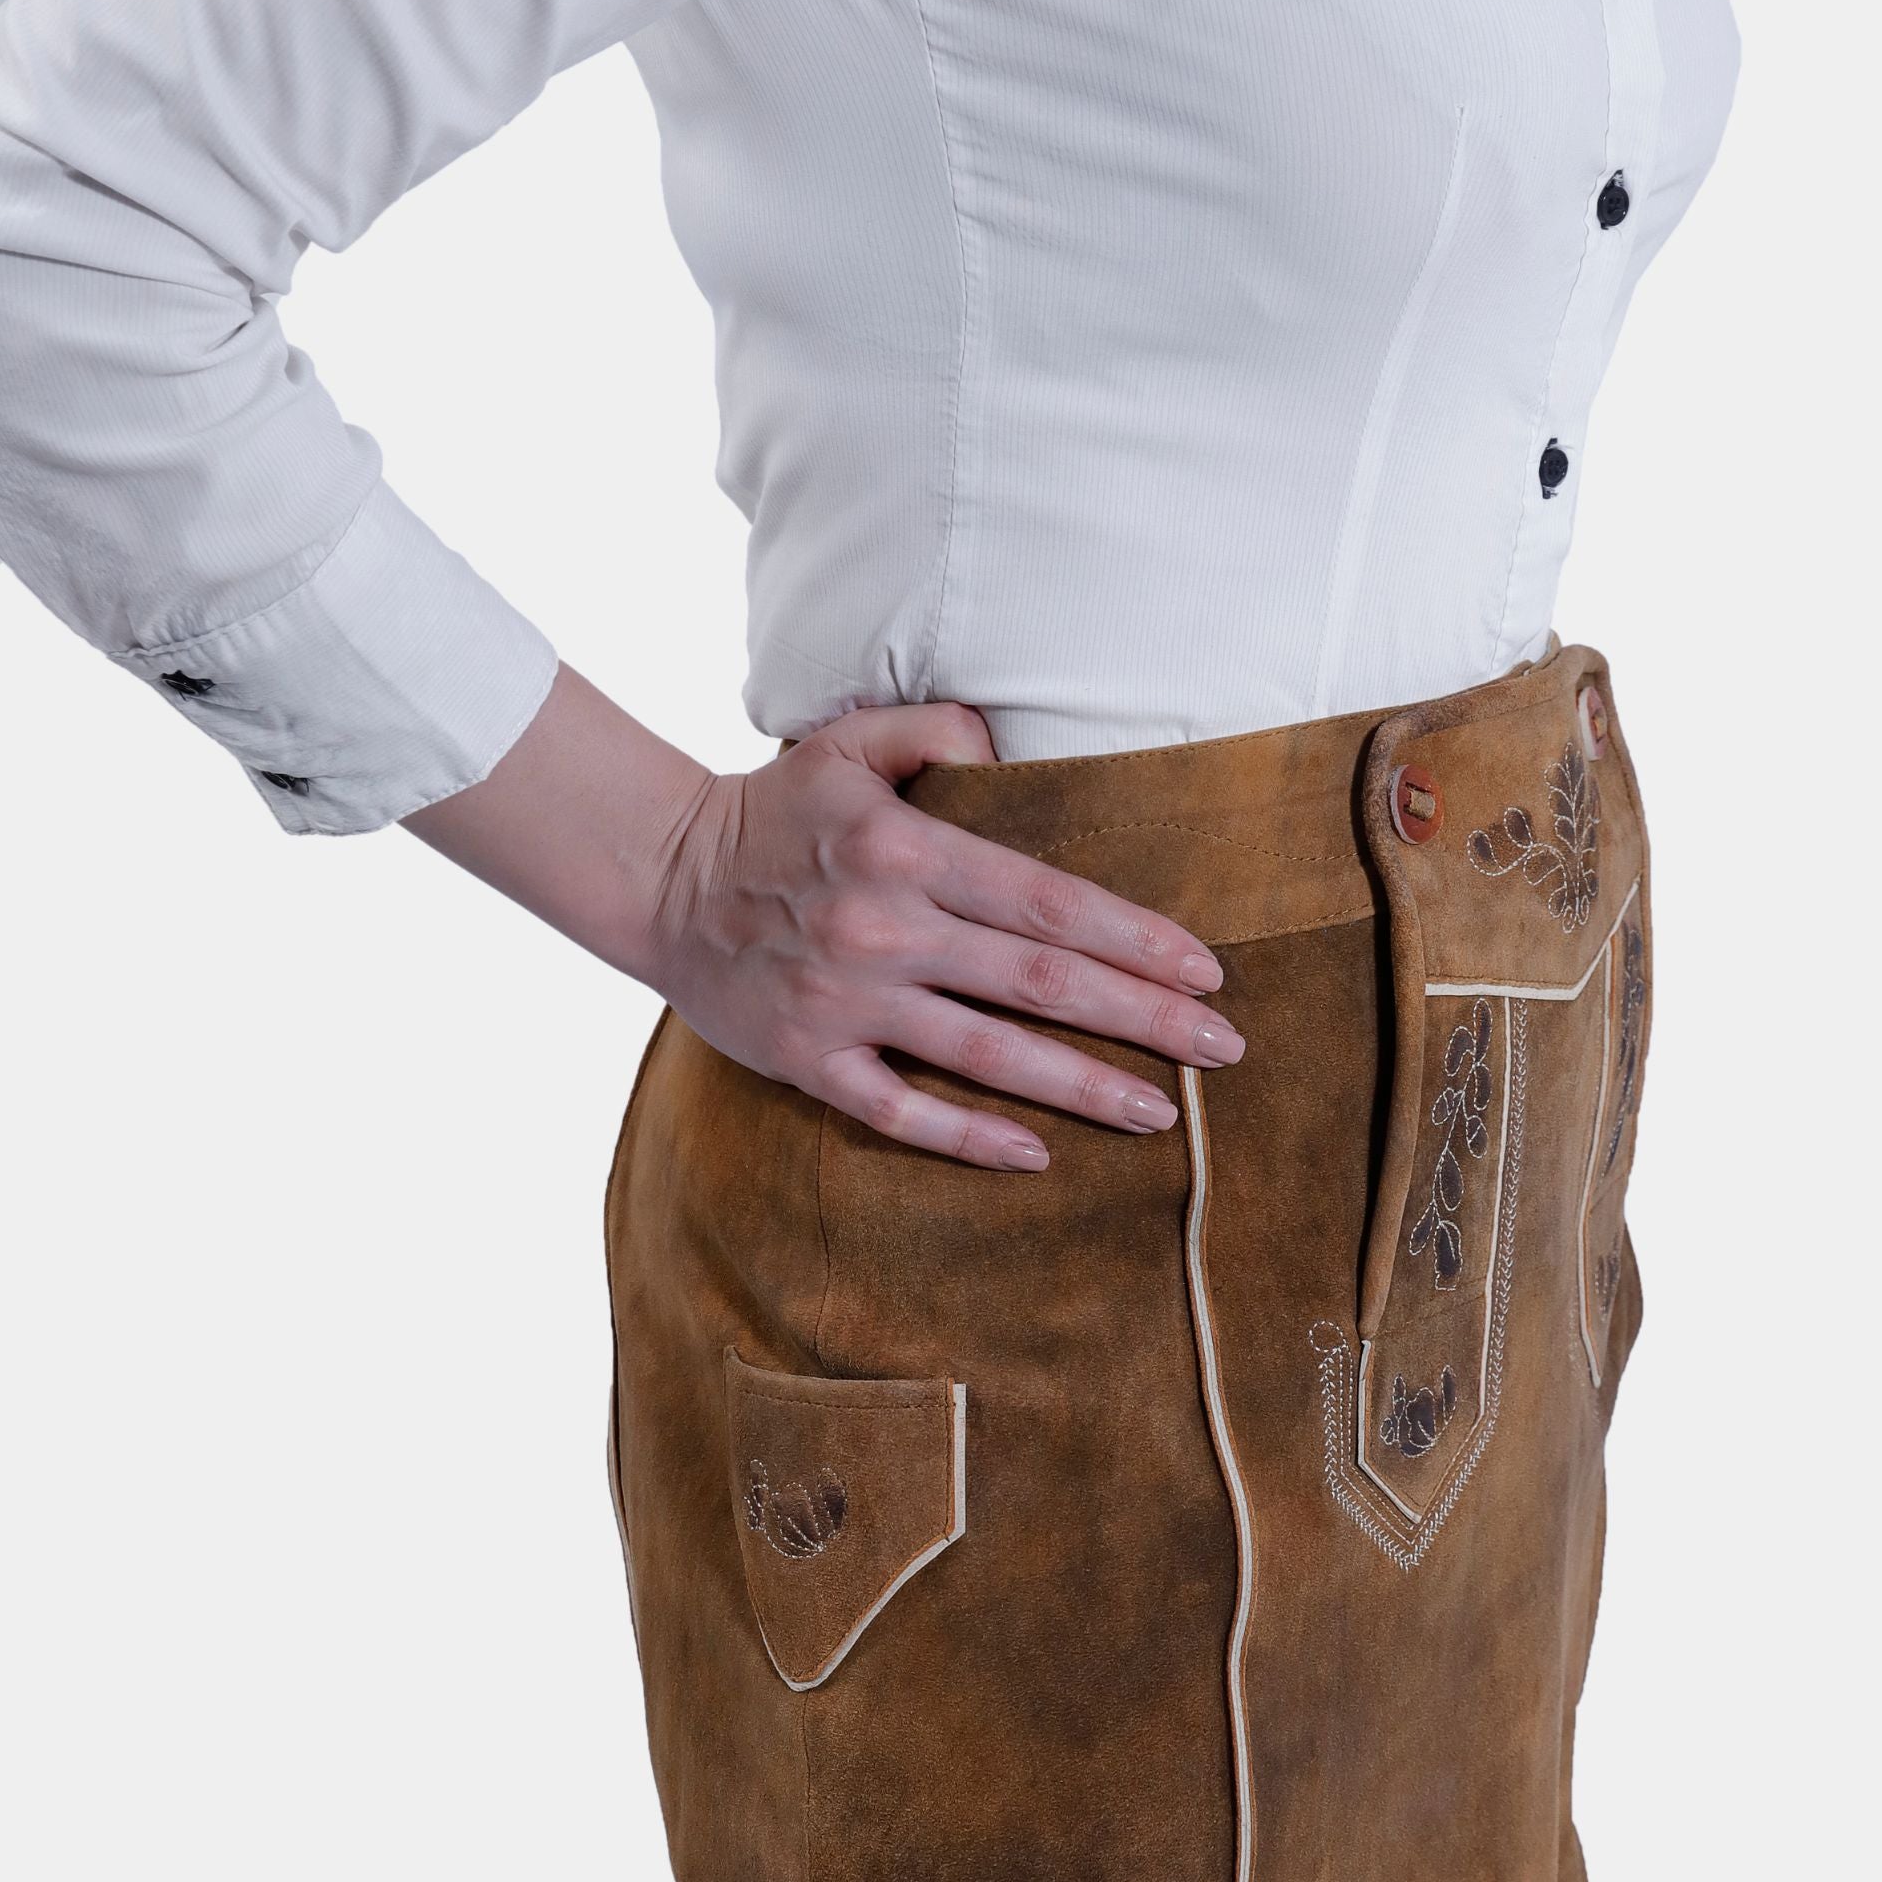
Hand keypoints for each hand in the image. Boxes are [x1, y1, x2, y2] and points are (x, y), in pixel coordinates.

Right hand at [654, 700, 1242, 1169]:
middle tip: (1224, 1048)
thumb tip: (1014, 741)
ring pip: (988, 1057)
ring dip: (1083, 1087)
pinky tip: (1039, 1153)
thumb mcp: (850, 742)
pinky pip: (902, 1113)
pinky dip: (971, 1137)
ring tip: (1160, 1111)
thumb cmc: (772, 810)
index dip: (1136, 939)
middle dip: (1144, 1018)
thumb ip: (940, 729)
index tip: (1207, 970)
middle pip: (1042, 984)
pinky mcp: (810, 1061)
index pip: (1050, 902)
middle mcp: (887, 932)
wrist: (656, 877)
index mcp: (910, 854)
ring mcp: (848, 1003)